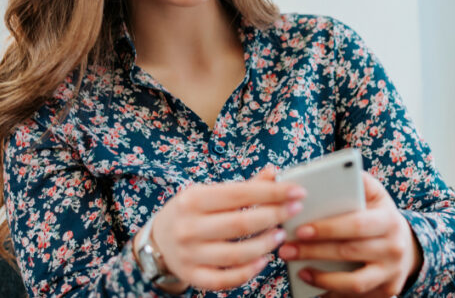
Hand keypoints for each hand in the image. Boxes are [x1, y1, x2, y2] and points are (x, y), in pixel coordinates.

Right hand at [145, 167, 305, 291]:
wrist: (157, 240)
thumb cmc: (190, 212)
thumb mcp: (208, 193)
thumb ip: (243, 187)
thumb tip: (274, 174)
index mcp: (193, 199)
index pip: (240, 194)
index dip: (272, 193)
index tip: (297, 191)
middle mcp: (189, 227)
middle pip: (240, 224)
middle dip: (274, 216)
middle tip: (294, 211)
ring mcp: (190, 254)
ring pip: (236, 254)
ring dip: (265, 245)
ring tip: (281, 235)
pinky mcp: (194, 276)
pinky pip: (225, 279)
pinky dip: (248, 272)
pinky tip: (263, 260)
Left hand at [278, 171, 422, 296]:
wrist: (406, 245)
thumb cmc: (378, 215)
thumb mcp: (375, 194)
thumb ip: (356, 181)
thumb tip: (328, 172)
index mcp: (389, 219)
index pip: (356, 224)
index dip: (327, 228)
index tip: (299, 230)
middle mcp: (394, 248)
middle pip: (349, 252)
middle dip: (314, 252)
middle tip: (286, 250)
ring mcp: (392, 273)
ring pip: (354, 282)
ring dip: (322, 279)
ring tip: (299, 271)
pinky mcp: (387, 291)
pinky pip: (357, 297)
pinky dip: (333, 294)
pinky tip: (313, 288)